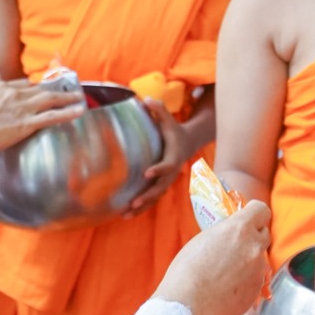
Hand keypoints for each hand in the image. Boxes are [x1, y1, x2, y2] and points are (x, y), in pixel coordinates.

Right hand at [0, 75, 86, 154]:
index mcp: (0, 88)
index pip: (22, 84)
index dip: (33, 87)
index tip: (40, 88)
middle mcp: (13, 94)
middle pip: (39, 89)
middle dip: (55, 89)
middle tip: (67, 89)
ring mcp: (22, 108)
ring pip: (50, 99)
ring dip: (67, 97)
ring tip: (79, 97)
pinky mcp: (26, 123)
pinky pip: (51, 117)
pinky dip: (67, 113)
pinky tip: (78, 111)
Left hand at [127, 96, 194, 212]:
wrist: (188, 143)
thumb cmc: (174, 130)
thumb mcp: (169, 120)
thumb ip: (159, 110)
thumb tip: (147, 99)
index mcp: (173, 156)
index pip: (167, 165)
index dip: (158, 169)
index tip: (147, 173)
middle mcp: (171, 172)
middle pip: (160, 187)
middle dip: (147, 196)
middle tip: (134, 202)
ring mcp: (167, 181)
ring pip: (155, 197)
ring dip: (142, 207)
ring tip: (126, 214)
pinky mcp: (161, 186)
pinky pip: (152, 199)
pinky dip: (141, 208)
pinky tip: (126, 215)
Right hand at [154, 201, 272, 314]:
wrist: (188, 306)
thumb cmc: (187, 271)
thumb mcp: (203, 239)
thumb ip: (225, 233)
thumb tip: (231, 235)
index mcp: (239, 228)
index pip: (261, 210)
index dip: (254, 213)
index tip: (246, 218)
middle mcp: (254, 247)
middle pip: (264, 233)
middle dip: (253, 236)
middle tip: (236, 245)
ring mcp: (258, 269)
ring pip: (260, 258)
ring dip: (249, 260)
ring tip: (227, 271)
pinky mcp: (257, 289)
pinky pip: (256, 279)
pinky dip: (246, 280)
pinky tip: (228, 287)